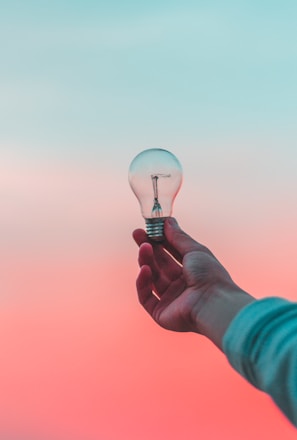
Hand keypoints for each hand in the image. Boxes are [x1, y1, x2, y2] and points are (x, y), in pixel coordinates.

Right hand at [133, 218, 253, 348]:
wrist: (213, 303)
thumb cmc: (210, 275)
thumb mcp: (194, 250)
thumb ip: (178, 237)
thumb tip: (168, 221)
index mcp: (191, 271)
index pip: (171, 253)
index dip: (159, 240)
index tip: (148, 228)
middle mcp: (181, 285)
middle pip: (159, 264)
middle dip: (148, 248)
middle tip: (137, 234)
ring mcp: (170, 299)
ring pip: (152, 278)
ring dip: (146, 261)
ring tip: (144, 247)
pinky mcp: (161, 313)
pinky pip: (146, 297)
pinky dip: (143, 283)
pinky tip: (144, 269)